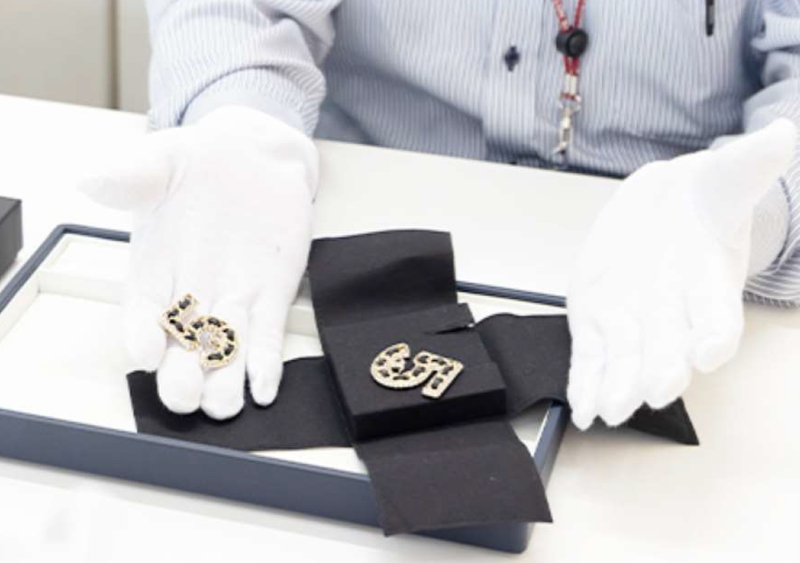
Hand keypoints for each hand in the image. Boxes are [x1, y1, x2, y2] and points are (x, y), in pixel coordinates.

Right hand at [79, 106, 316, 418]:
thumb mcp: (163, 161)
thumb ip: (132, 176)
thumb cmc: (202, 162)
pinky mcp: (272, 297)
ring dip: (226, 381)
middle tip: (184, 397)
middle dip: (182, 374)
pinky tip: (266, 388)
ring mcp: (234, 300)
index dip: (142, 334)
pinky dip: (268, 363)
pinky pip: (268, 336)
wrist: (256, 157)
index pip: (143, 312)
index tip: (146, 353)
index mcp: (154, 270)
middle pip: (183, 346)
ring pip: (227, 351)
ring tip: (225, 406)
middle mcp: (192, 295)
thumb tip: (92, 179)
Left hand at [567, 119, 795, 428]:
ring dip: (618, 386)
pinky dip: (586, 384)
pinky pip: (591, 360)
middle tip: (657, 389)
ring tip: (609, 410)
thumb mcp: (723, 180)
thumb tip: (784, 132)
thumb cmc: (698, 205)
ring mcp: (632, 324)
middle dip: (663, 368)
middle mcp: (673, 314)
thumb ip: (748, 164)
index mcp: (708, 284)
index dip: (714, 333)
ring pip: (626, 361)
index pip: (718, 316)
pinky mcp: (596, 325)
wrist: (659, 212)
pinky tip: (582, 407)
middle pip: (670, 347)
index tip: (710, 351)